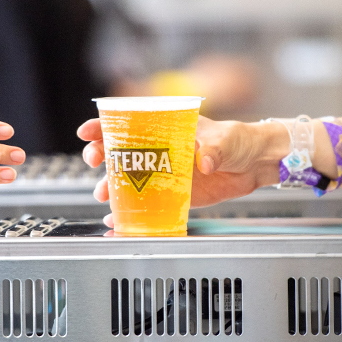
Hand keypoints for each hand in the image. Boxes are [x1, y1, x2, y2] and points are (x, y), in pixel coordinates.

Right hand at [78, 116, 286, 226]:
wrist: (255, 164)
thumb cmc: (240, 140)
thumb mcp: (226, 139)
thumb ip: (214, 147)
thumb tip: (204, 161)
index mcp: (167, 128)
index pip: (129, 122)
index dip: (103, 125)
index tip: (86, 132)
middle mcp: (160, 150)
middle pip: (120, 151)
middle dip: (100, 155)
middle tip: (94, 162)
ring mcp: (164, 172)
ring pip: (128, 178)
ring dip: (111, 186)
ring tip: (103, 195)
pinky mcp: (174, 193)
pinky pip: (147, 203)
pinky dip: (130, 211)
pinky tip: (117, 220)